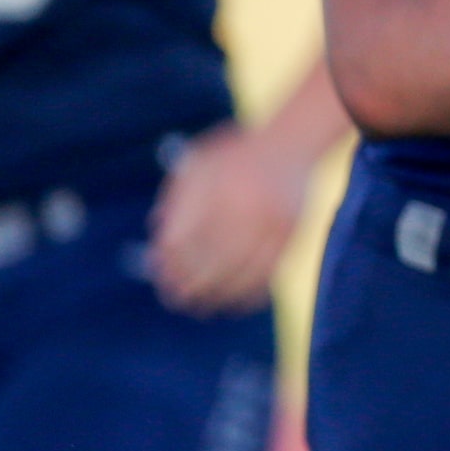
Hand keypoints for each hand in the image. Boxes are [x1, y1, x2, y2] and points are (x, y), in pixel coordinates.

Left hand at [147, 123, 309, 313]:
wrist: (292, 143)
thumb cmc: (235, 157)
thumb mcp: (199, 164)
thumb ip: (176, 200)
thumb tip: (157, 245)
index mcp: (214, 186)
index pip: (184, 237)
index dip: (170, 263)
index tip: (162, 279)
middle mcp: (244, 204)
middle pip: (210, 258)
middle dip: (191, 285)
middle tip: (177, 301)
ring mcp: (271, 220)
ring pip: (240, 270)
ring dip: (219, 294)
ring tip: (205, 307)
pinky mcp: (291, 232)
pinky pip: (268, 271)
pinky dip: (251, 292)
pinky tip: (237, 303)